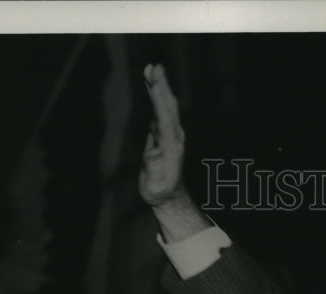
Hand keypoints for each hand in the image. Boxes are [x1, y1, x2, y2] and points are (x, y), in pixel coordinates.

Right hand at [139, 63, 185, 206]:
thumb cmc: (159, 190)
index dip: (159, 101)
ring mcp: (171, 132)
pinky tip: (152, 83)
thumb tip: (152, 155)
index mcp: (171, 147)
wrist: (168, 195)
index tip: (154, 84)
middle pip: (168, 106)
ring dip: (160, 86)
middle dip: (161, 86)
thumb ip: (153, 168)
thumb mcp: (154, 183)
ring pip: (166, 105)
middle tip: (155, 67)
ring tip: (153, 68)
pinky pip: (162, 109)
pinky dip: (157, 95)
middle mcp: (174, 136)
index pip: (165, 119)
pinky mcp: (165, 132)